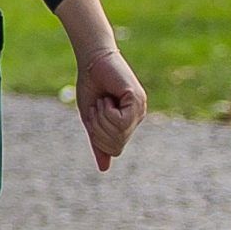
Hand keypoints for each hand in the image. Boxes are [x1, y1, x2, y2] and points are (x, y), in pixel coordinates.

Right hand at [73, 40, 146, 169]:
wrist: (92, 61)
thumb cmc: (91, 86)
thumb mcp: (91, 118)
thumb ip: (97, 141)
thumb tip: (104, 168)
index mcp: (127, 123)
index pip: (115, 149)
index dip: (98, 139)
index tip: (93, 116)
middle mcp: (137, 117)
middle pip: (116, 144)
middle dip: (98, 128)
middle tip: (97, 108)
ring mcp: (139, 109)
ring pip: (118, 132)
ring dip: (102, 118)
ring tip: (103, 101)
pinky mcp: (137, 100)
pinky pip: (120, 120)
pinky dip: (107, 111)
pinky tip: (108, 98)